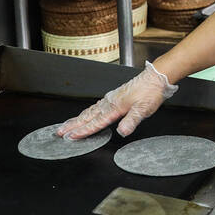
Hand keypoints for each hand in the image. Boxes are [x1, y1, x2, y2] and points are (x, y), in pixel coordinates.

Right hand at [56, 61, 177, 138]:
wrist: (155, 78)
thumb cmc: (150, 93)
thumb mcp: (143, 109)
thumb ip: (131, 121)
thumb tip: (122, 132)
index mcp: (115, 107)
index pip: (96, 122)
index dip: (83, 131)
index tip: (71, 137)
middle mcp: (109, 102)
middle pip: (87, 116)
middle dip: (73, 125)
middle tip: (59, 132)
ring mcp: (110, 99)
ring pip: (89, 111)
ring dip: (77, 119)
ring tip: (66, 125)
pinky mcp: (114, 97)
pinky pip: (95, 106)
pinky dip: (87, 112)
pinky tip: (86, 114)